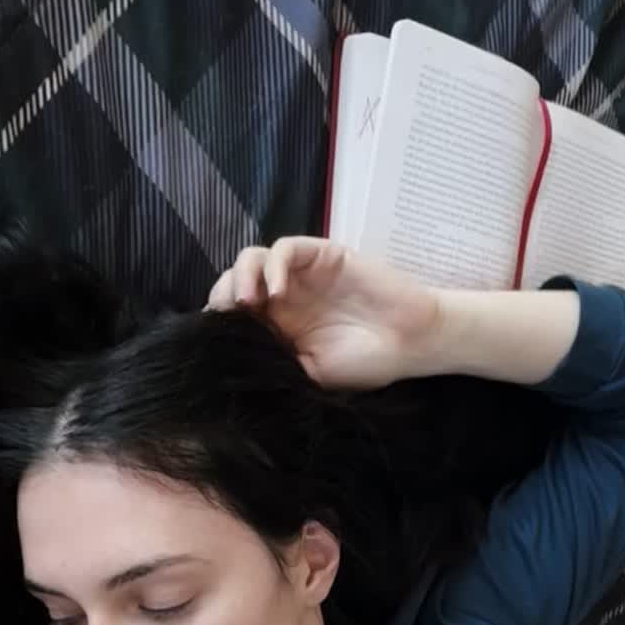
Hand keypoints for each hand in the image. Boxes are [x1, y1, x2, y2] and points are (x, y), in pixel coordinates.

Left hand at [204, 237, 441, 389]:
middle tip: (228, 318)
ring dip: (241, 276)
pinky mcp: (322, 255)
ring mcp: (302, 275)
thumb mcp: (311, 375)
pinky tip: (278, 293)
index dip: (217, 320)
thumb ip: (275, 364)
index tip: (213, 339)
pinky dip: (274, 266)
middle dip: (223, 296)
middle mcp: (284, 298)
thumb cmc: (366, 364)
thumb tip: (232, 368)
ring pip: (252, 259)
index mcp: (277, 327)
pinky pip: (286, 249)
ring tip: (248, 303)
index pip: (232, 314)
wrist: (411, 343)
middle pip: (234, 282)